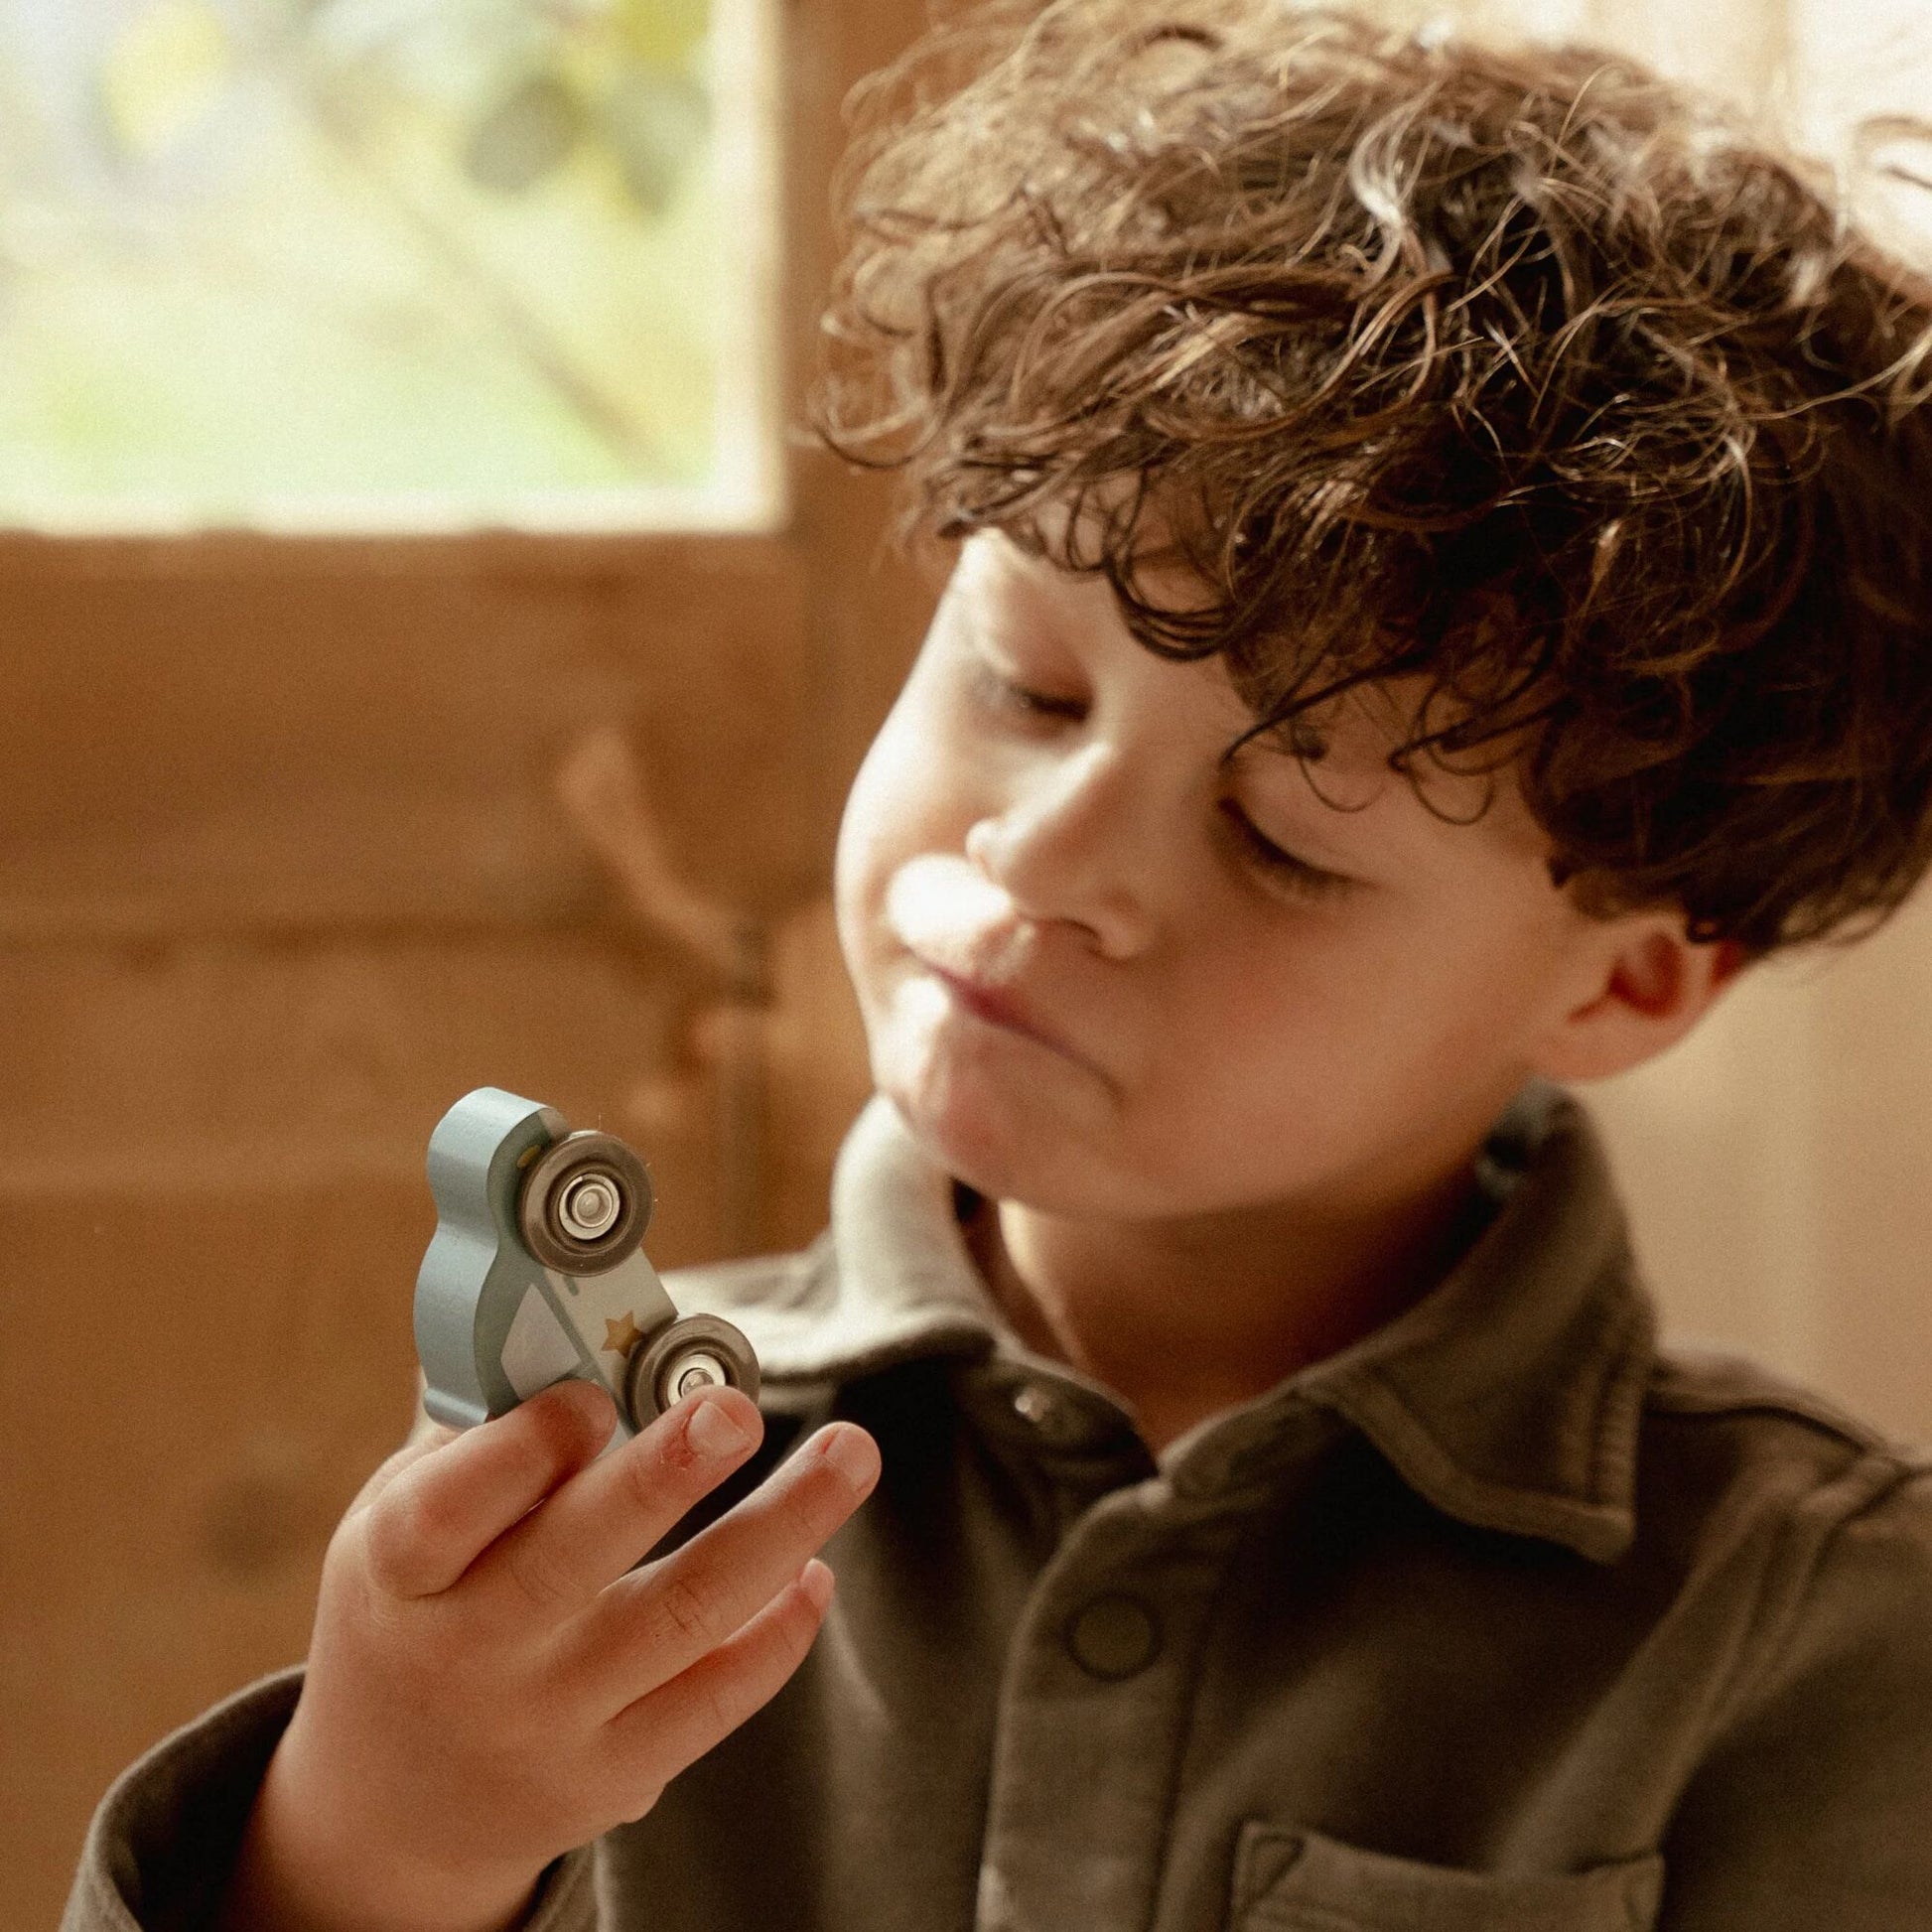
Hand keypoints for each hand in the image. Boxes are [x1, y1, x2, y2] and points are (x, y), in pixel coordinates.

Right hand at [223, 1379, 878, 1931]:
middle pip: (576, 1558)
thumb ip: (479, 1441)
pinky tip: (815, 1568)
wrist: (385, 1810)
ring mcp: (545, 1722)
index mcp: (399, 1574)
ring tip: (850, 1452)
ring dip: (780, 1527)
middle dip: (664, 1475)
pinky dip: (776, 1632)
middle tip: (736, 1408)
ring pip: (681, 1619)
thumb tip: (582, 1338)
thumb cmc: (412, 1611)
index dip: (522, 1449)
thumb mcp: (395, 1526)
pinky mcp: (611, 1777)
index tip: (591, 1395)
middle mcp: (469, 1654)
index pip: (448, 1509)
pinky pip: (713, 1699)